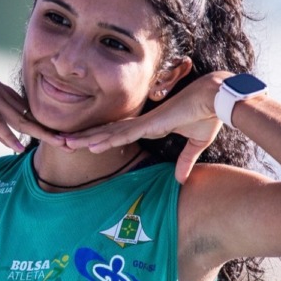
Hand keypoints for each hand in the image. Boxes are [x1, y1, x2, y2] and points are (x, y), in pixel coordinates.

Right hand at [0, 47, 63, 150]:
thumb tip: (4, 132)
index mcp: (6, 95)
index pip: (31, 113)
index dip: (48, 126)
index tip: (63, 137)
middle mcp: (5, 97)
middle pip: (33, 118)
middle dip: (53, 132)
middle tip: (72, 144)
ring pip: (22, 121)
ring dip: (42, 134)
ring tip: (59, 145)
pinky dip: (8, 136)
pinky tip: (18, 147)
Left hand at [60, 75, 222, 182]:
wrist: (217, 100)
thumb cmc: (208, 115)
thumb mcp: (196, 144)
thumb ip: (186, 161)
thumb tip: (181, 180)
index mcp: (151, 126)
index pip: (120, 134)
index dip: (102, 138)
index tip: (86, 144)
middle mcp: (142, 123)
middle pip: (107, 132)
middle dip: (85, 138)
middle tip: (63, 143)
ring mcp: (143, 123)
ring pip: (108, 133)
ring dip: (87, 140)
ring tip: (65, 144)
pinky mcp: (149, 124)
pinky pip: (122, 134)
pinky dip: (105, 140)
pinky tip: (89, 144)